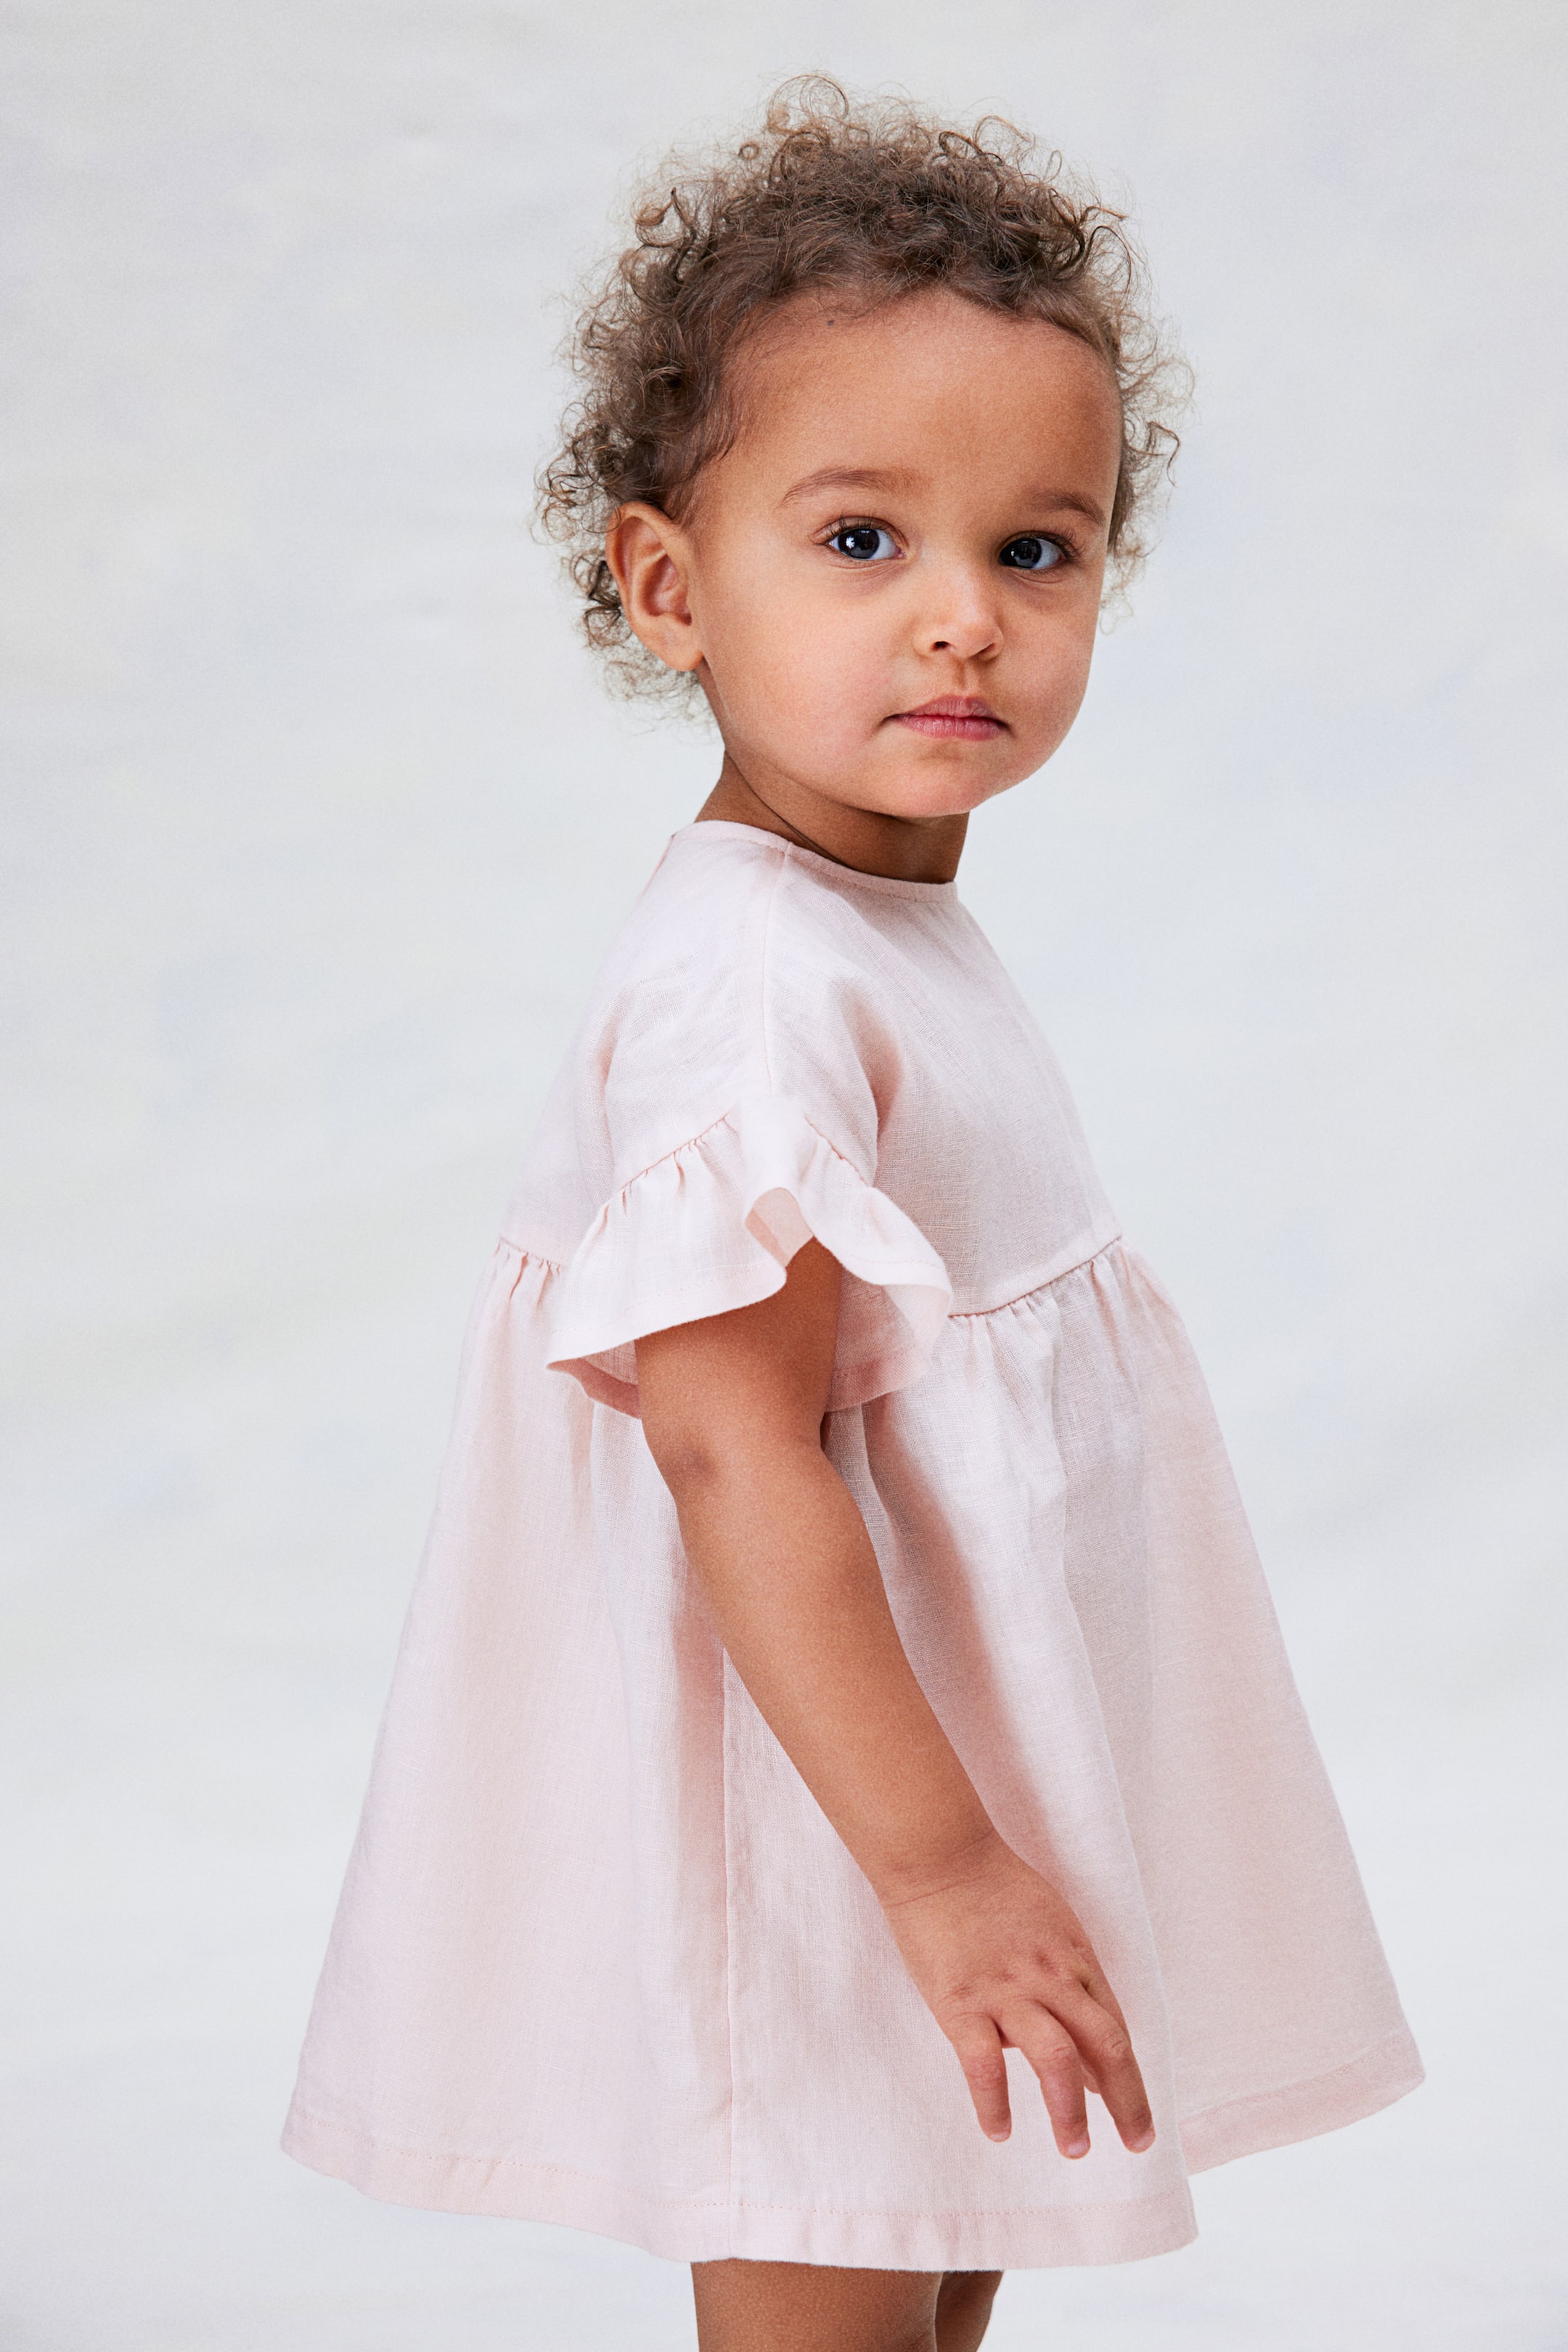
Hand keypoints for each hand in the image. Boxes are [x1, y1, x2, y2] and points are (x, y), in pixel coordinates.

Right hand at [879, 1833, 1155, 2156]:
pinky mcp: (961, 2001)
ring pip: (1055, 2058)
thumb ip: (1070, 1981)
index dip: (1130, 2078)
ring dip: (1070, 2110)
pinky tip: (1000, 2131)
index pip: (1115, 2028)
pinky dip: (994, 2103)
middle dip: (1127, 2102)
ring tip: (1075, 2149)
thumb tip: (1085, 2048)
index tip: (1136, 2117)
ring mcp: (1006, 1990)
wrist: (940, 1854)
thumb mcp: (1051, 1925)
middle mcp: (1050, 1977)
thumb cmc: (994, 1886)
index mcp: (1074, 1958)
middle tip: (1137, 2145)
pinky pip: (983, 2064)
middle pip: (1105, 2045)